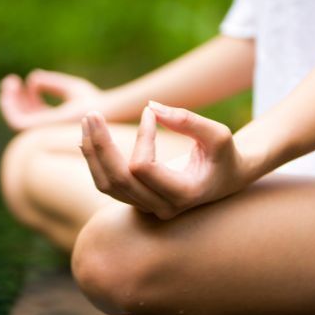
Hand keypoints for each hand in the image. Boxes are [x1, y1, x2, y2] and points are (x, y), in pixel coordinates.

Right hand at [0, 69, 105, 130]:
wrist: (100, 110)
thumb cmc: (92, 102)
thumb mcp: (69, 88)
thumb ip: (52, 84)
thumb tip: (33, 80)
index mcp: (54, 122)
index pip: (33, 112)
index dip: (25, 97)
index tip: (22, 81)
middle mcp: (46, 129)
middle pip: (22, 115)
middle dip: (12, 99)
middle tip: (11, 81)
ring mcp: (41, 132)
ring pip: (15, 119)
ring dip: (8, 101)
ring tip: (10, 82)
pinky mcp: (38, 130)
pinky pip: (15, 120)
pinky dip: (9, 106)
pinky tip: (11, 89)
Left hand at [80, 102, 248, 219]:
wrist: (227, 178)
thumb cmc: (225, 155)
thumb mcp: (218, 134)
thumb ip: (188, 120)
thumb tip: (151, 107)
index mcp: (183, 195)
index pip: (143, 167)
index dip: (142, 137)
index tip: (149, 111)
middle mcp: (161, 208)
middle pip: (117, 180)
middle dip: (100, 145)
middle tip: (92, 114)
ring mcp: (146, 208)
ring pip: (105, 184)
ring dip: (92, 152)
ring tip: (87, 121)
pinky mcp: (135, 201)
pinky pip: (106, 183)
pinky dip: (95, 160)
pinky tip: (88, 137)